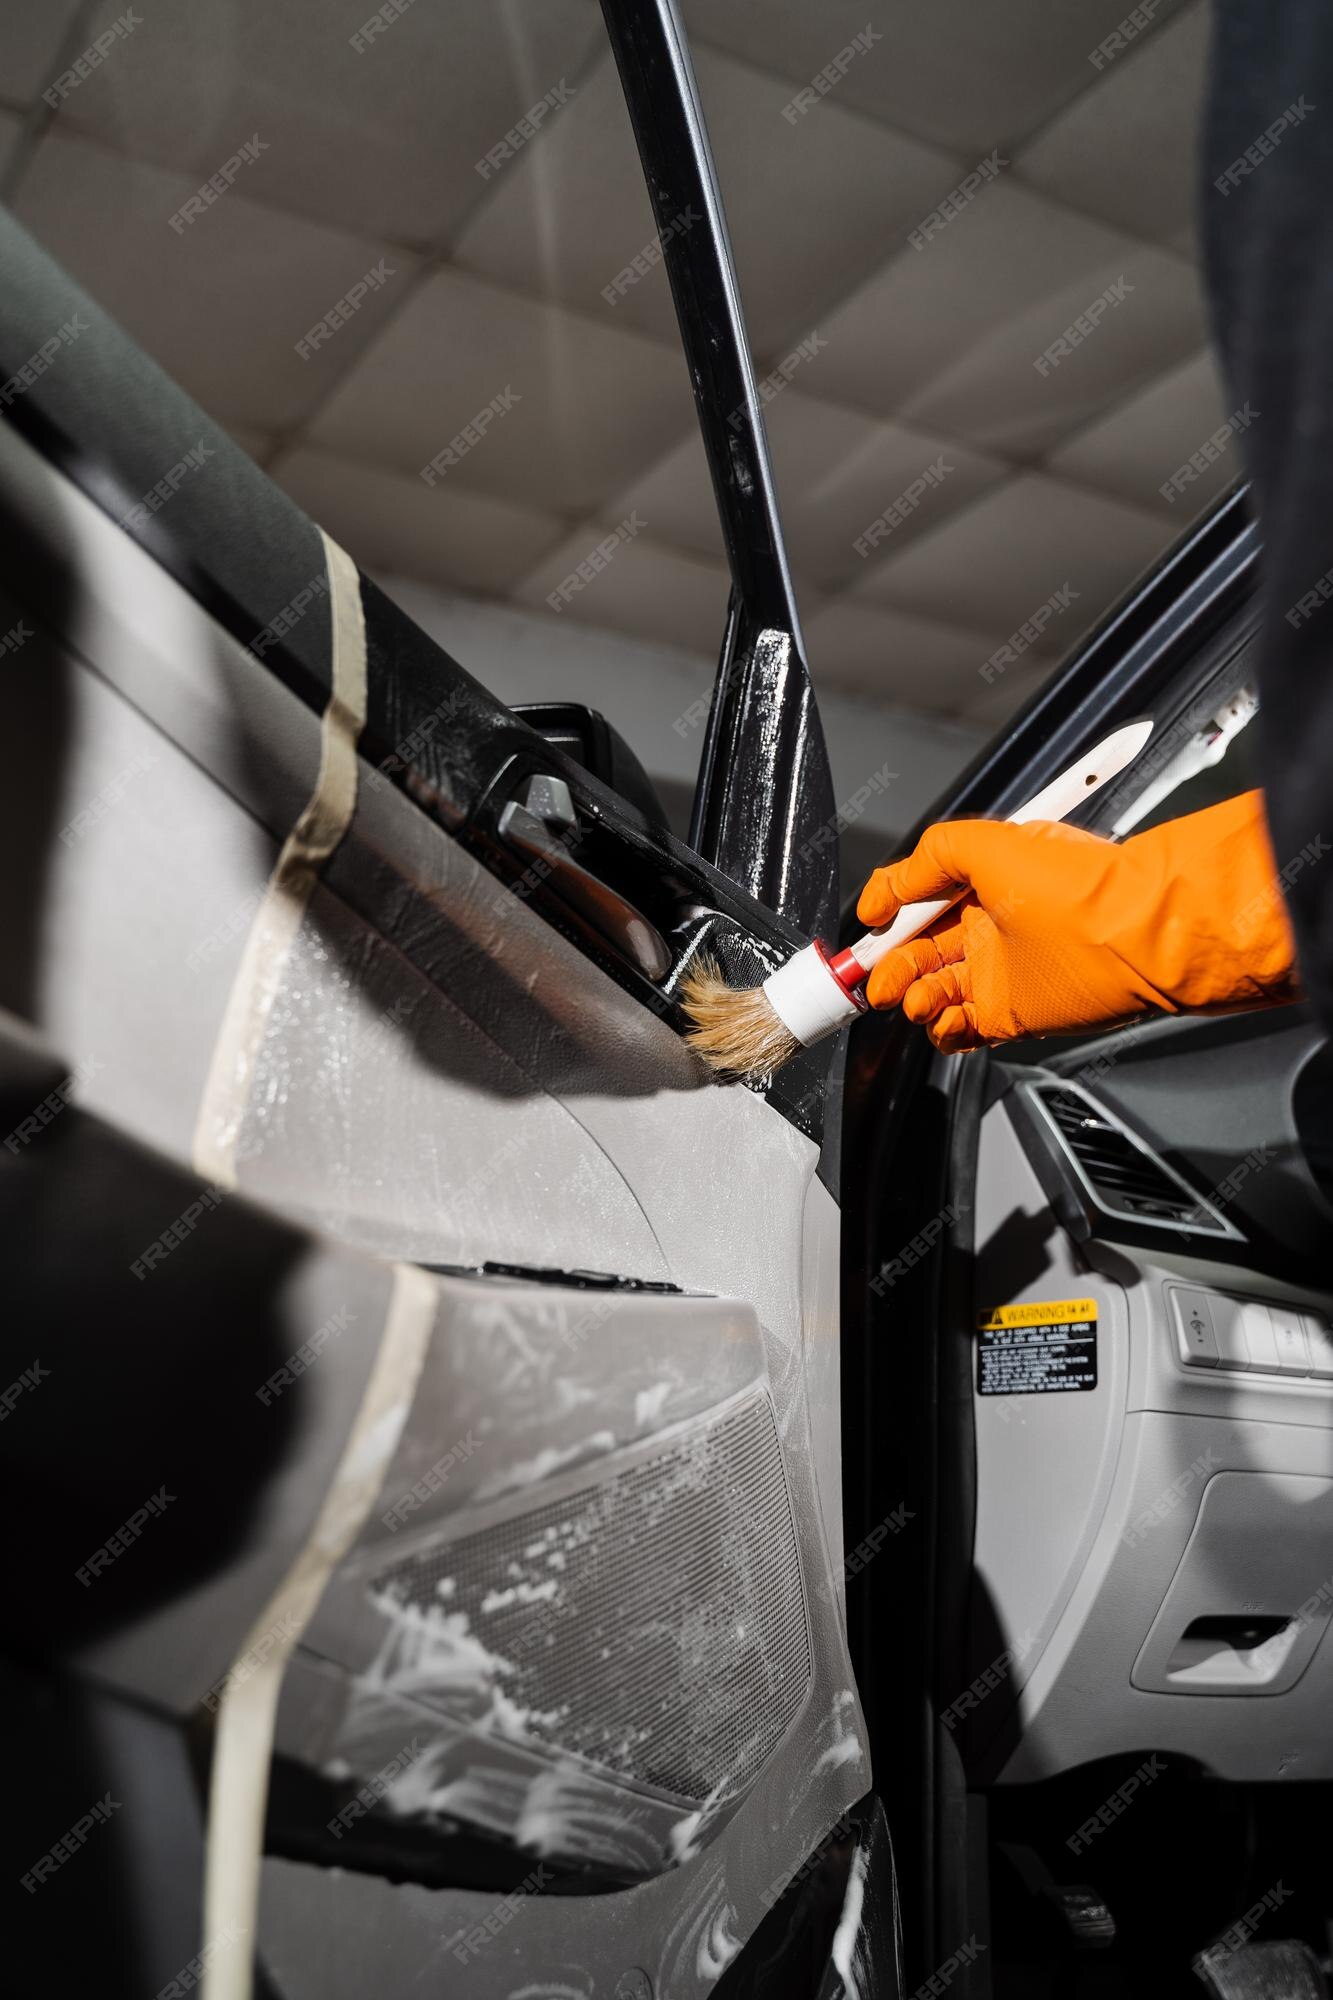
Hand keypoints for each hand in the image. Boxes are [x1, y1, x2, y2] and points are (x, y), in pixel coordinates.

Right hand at [856, 789, 1297, 1051]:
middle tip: (873, 977)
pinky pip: (960, 1029)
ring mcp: (1000, 974)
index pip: (921, 900)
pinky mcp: (1011, 1016)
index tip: (870, 926)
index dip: (890, 914)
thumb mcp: (985, 843)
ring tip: (908, 997)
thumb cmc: (1074, 885)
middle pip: (919, 951)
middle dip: (889, 964)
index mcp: (985, 884)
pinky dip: (941, 1030)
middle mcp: (991, 928)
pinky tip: (939, 1020)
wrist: (1131, 935)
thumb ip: (928, 859)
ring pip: (934, 991)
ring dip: (911, 996)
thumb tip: (888, 891)